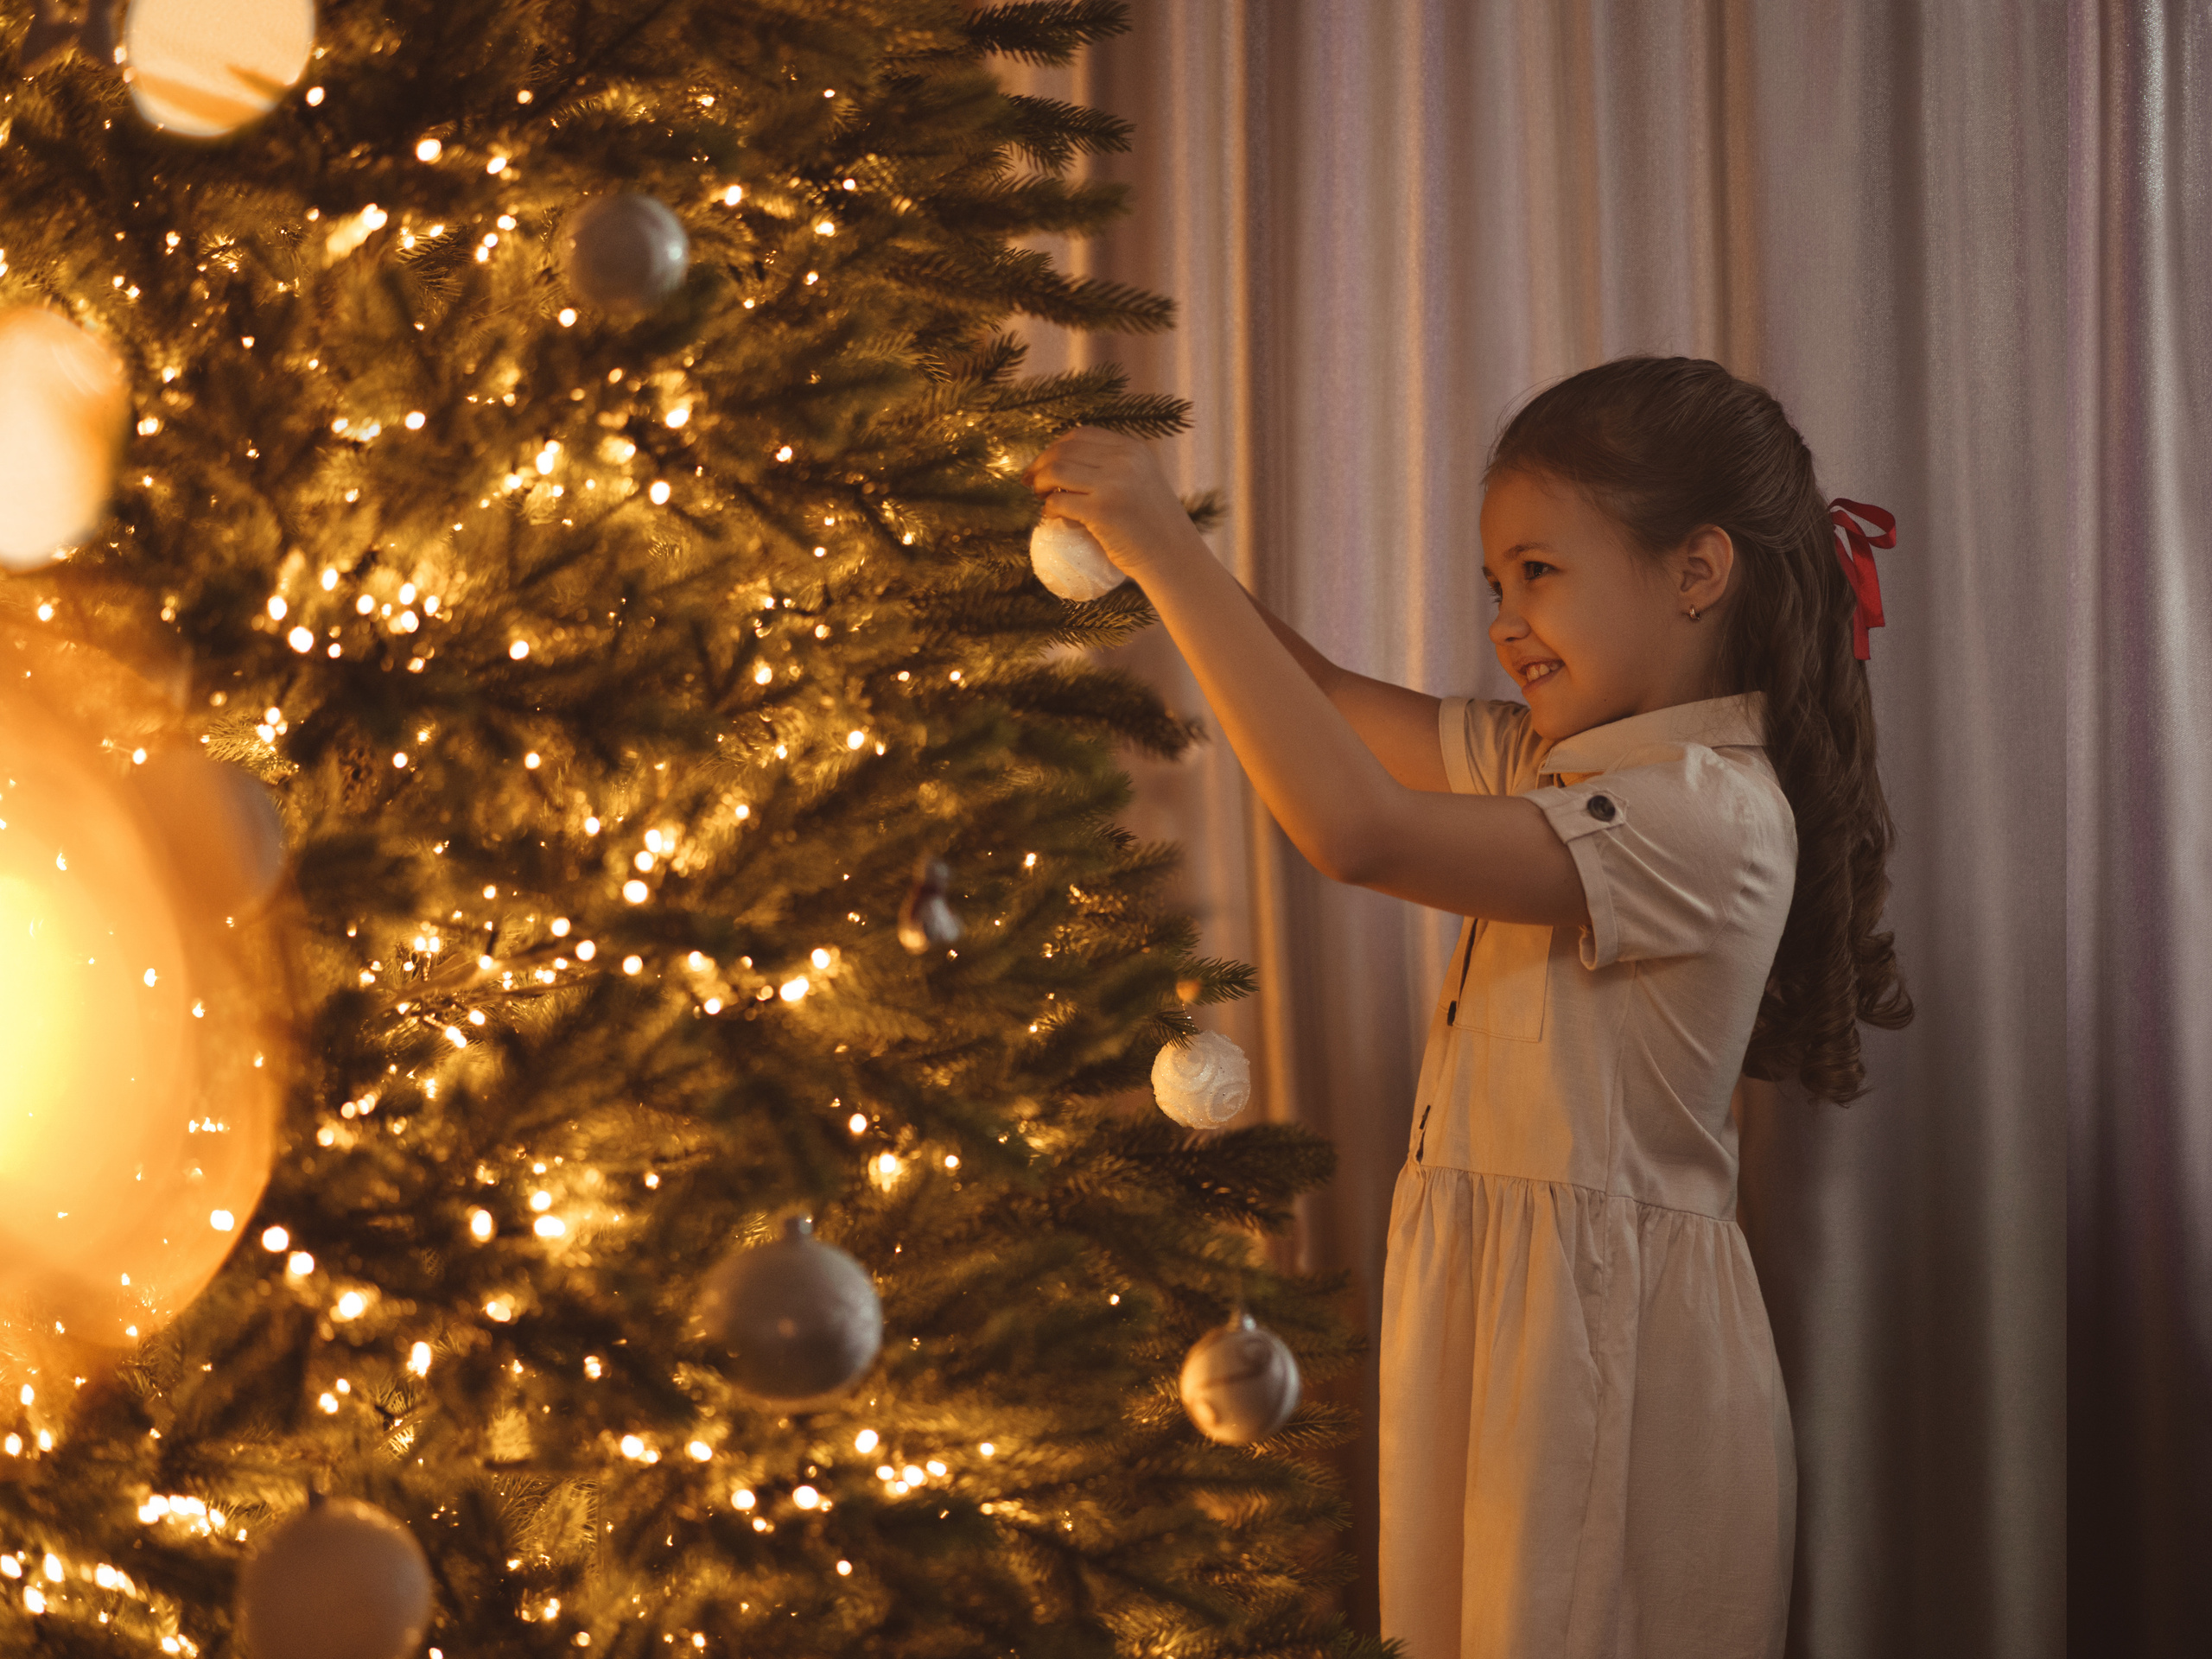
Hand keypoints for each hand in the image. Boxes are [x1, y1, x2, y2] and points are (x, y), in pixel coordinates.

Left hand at [1021, 426, 1204, 583]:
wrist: (1174, 557)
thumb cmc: (1156, 526)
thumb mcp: (1143, 482)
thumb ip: (1117, 467)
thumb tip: (1070, 463)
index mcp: (1134, 449)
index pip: (1081, 435)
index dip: (1056, 447)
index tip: (1045, 463)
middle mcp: (1124, 461)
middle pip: (1064, 451)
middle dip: (1040, 464)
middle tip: (1031, 482)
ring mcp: (1113, 485)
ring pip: (1056, 472)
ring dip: (1039, 483)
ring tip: (1039, 496)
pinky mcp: (1102, 511)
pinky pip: (1059, 502)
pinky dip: (1048, 509)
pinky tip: (1050, 516)